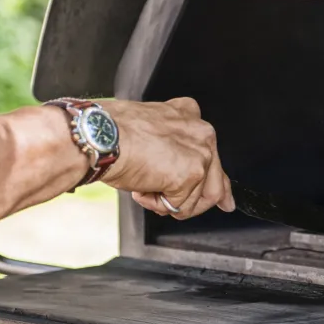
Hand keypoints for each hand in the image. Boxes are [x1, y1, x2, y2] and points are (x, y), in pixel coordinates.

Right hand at [98, 97, 234, 218]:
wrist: (99, 137)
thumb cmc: (111, 132)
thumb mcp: (147, 132)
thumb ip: (168, 148)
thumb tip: (171, 175)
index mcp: (189, 115)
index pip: (212, 154)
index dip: (217, 184)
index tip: (224, 201)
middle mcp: (201, 133)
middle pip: (216, 182)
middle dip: (197, 203)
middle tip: (174, 208)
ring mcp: (199, 154)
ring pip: (198, 199)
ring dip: (170, 202)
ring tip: (145, 187)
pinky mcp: (190, 174)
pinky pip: (180, 207)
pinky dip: (157, 205)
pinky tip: (141, 189)